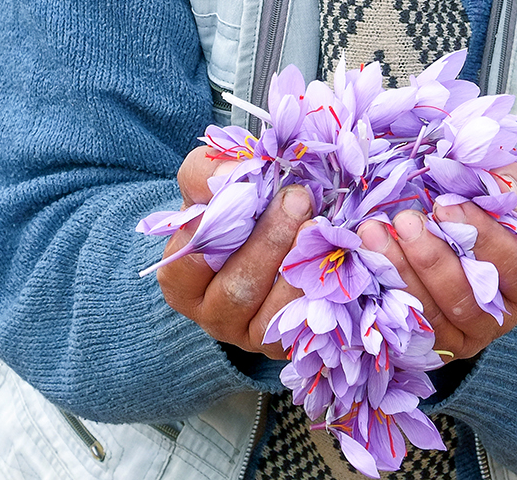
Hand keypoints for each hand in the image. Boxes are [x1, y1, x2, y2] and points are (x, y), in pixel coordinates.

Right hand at [156, 147, 311, 357]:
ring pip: (273, 311)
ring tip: (320, 227)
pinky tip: (334, 258)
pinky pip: (302, 324)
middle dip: (269, 241)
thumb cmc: (242, 207)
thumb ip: (211, 173)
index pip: (184, 261)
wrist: (285, 232)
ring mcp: (247, 334)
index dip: (208, 233)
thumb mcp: (215, 184)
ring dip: (298, 265)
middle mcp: (211, 312)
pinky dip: (319, 290)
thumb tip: (234, 173)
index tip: (240, 196)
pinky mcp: (284, 344)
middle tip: (298, 199)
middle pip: (235, 287)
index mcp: (182, 276)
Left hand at [356, 160, 516, 359]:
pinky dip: (384, 290)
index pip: (515, 266)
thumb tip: (502, 188)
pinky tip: (367, 258)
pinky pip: (405, 324)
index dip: (482, 238)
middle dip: (432, 259)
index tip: (444, 207)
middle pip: (468, 298)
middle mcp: (500, 315)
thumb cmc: (481, 206)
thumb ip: (507, 180)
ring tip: (374, 233)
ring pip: (432, 315)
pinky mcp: (429, 342)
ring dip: (400, 273)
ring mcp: (464, 335)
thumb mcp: (503, 183)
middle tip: (405, 221)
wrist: (447, 231)